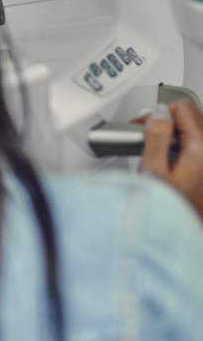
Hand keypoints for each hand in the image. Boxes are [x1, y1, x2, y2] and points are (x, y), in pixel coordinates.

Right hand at [140, 99, 202, 220]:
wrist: (181, 235)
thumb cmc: (170, 208)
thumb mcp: (154, 170)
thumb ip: (156, 136)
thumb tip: (159, 113)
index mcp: (201, 148)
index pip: (183, 107)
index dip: (160, 113)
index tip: (146, 126)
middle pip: (192, 116)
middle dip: (169, 122)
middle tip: (150, 137)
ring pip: (196, 131)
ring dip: (177, 134)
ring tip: (161, 153)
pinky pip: (197, 147)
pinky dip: (184, 147)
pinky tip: (173, 163)